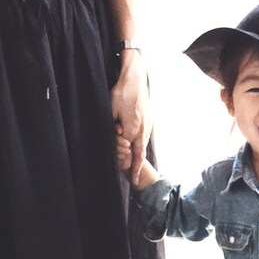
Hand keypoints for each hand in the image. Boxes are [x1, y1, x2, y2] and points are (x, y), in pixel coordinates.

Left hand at [110, 49, 150, 185]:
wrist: (135, 77)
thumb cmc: (121, 93)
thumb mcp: (110, 111)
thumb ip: (112, 128)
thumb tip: (113, 141)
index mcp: (134, 129)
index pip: (134, 155)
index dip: (132, 168)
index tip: (133, 180)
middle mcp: (143, 129)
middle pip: (141, 153)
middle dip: (136, 166)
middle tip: (132, 177)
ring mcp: (148, 123)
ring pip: (143, 144)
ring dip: (138, 155)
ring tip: (133, 165)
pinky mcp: (148, 118)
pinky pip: (144, 136)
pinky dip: (140, 145)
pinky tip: (135, 145)